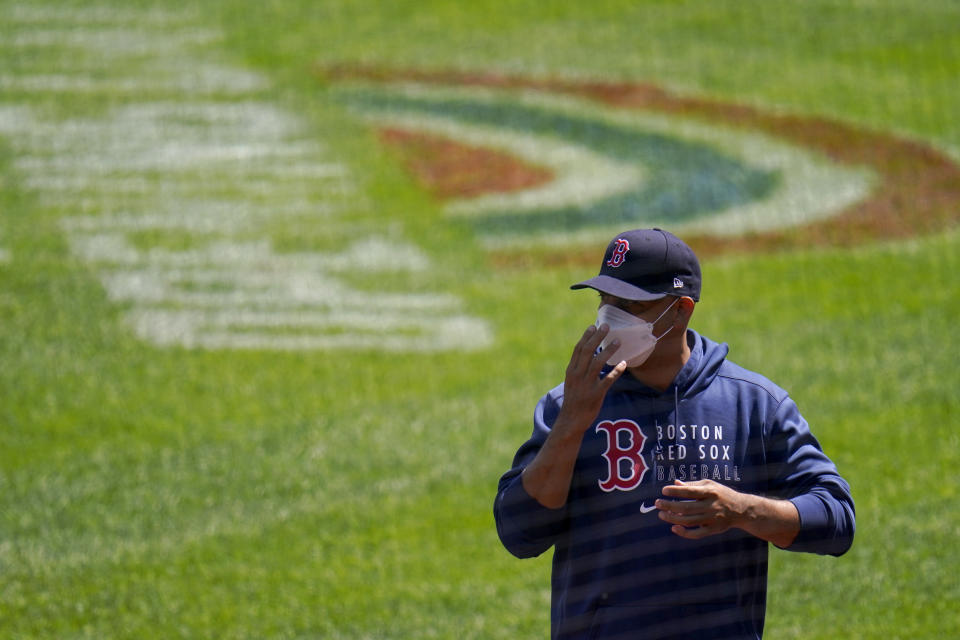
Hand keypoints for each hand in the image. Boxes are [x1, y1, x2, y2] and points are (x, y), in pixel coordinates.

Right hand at [557, 324, 626, 431]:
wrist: (571, 419)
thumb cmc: (574, 399)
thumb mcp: (572, 381)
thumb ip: (579, 368)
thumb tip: (588, 354)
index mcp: (571, 371)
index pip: (578, 350)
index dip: (586, 337)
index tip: (593, 326)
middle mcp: (577, 375)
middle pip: (587, 352)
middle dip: (597, 338)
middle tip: (607, 326)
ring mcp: (586, 384)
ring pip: (597, 363)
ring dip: (608, 351)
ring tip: (618, 341)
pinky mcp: (596, 394)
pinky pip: (607, 380)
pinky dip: (615, 371)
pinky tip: (623, 363)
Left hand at [655, 479, 800, 546]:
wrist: (741, 509)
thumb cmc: (721, 494)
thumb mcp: (709, 485)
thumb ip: (692, 485)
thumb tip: (675, 483)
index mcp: (710, 492)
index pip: (690, 491)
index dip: (676, 491)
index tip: (664, 490)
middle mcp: (711, 505)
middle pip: (687, 507)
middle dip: (670, 506)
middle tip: (657, 503)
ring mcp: (712, 519)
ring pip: (689, 521)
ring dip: (673, 518)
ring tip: (662, 514)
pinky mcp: (713, 529)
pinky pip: (696, 534)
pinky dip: (684, 532)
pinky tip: (674, 528)